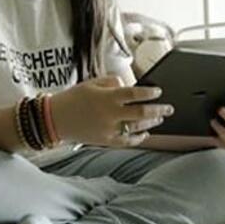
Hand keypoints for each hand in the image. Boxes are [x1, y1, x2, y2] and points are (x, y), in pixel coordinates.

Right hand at [50, 76, 173, 147]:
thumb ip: (112, 82)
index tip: (158, 91)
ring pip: (137, 128)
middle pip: (141, 113)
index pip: (133, 94)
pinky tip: (146, 134)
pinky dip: (139, 138)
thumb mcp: (91, 83)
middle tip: (169, 108)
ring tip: (160, 118)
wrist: (55, 119)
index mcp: (106, 97)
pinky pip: (127, 141)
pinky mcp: (105, 141)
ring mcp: (109, 129)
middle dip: (158, 110)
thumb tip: (129, 85)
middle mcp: (110, 114)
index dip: (149, 93)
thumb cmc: (73, 98)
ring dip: (151, 123)